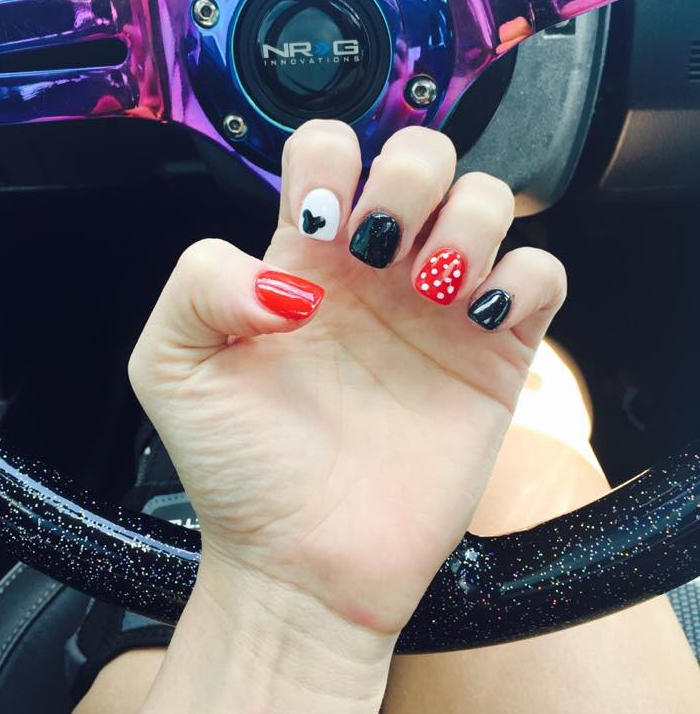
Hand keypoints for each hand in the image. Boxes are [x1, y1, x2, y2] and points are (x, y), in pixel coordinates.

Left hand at [129, 123, 565, 639]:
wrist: (304, 564)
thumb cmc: (239, 472)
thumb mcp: (172, 369)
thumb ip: (197, 284)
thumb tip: (286, 272)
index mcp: (304, 258)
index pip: (331, 150)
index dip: (331, 160)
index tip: (319, 224)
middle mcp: (376, 271)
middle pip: (422, 155)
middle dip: (410, 175)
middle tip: (382, 246)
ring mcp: (439, 308)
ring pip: (487, 200)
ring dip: (468, 223)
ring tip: (432, 288)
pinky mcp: (493, 354)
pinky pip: (542, 274)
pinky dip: (526, 276)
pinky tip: (482, 316)